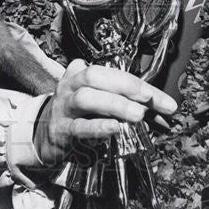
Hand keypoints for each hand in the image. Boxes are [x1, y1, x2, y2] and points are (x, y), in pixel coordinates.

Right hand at [34, 59, 177, 165]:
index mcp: (83, 73)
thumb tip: (165, 114)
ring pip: (86, 98)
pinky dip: (98, 127)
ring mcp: (64, 106)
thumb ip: (132, 106)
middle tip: (148, 99)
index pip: (116, 73)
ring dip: (114, 105)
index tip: (166, 103)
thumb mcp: (102, 105)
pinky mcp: (61, 130)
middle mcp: (72, 85)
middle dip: (125, 85)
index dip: (142, 86)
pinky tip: (115, 128)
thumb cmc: (79, 116)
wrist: (43, 135)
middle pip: (96, 76)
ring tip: (137, 115)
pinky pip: (79, 126)